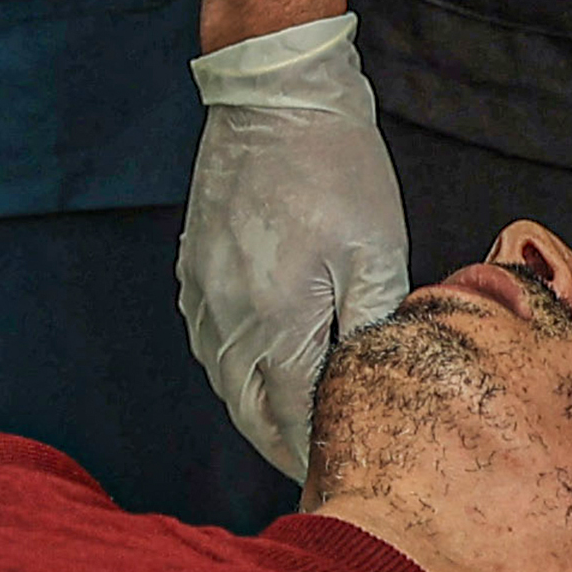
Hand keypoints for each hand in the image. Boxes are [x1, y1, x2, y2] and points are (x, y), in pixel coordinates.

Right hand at [180, 13, 408, 477]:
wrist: (274, 97)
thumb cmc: (335, 169)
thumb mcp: (377, 253)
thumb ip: (371, 328)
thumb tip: (369, 381)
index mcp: (273, 322)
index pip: (289, 415)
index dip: (312, 452)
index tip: (336, 475)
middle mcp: (226, 316)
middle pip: (247, 407)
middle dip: (279, 443)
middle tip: (313, 467)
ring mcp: (203, 291)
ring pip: (223, 376)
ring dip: (254, 407)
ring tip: (289, 427)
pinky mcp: (195, 265)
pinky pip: (210, 339)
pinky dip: (234, 367)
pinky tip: (259, 366)